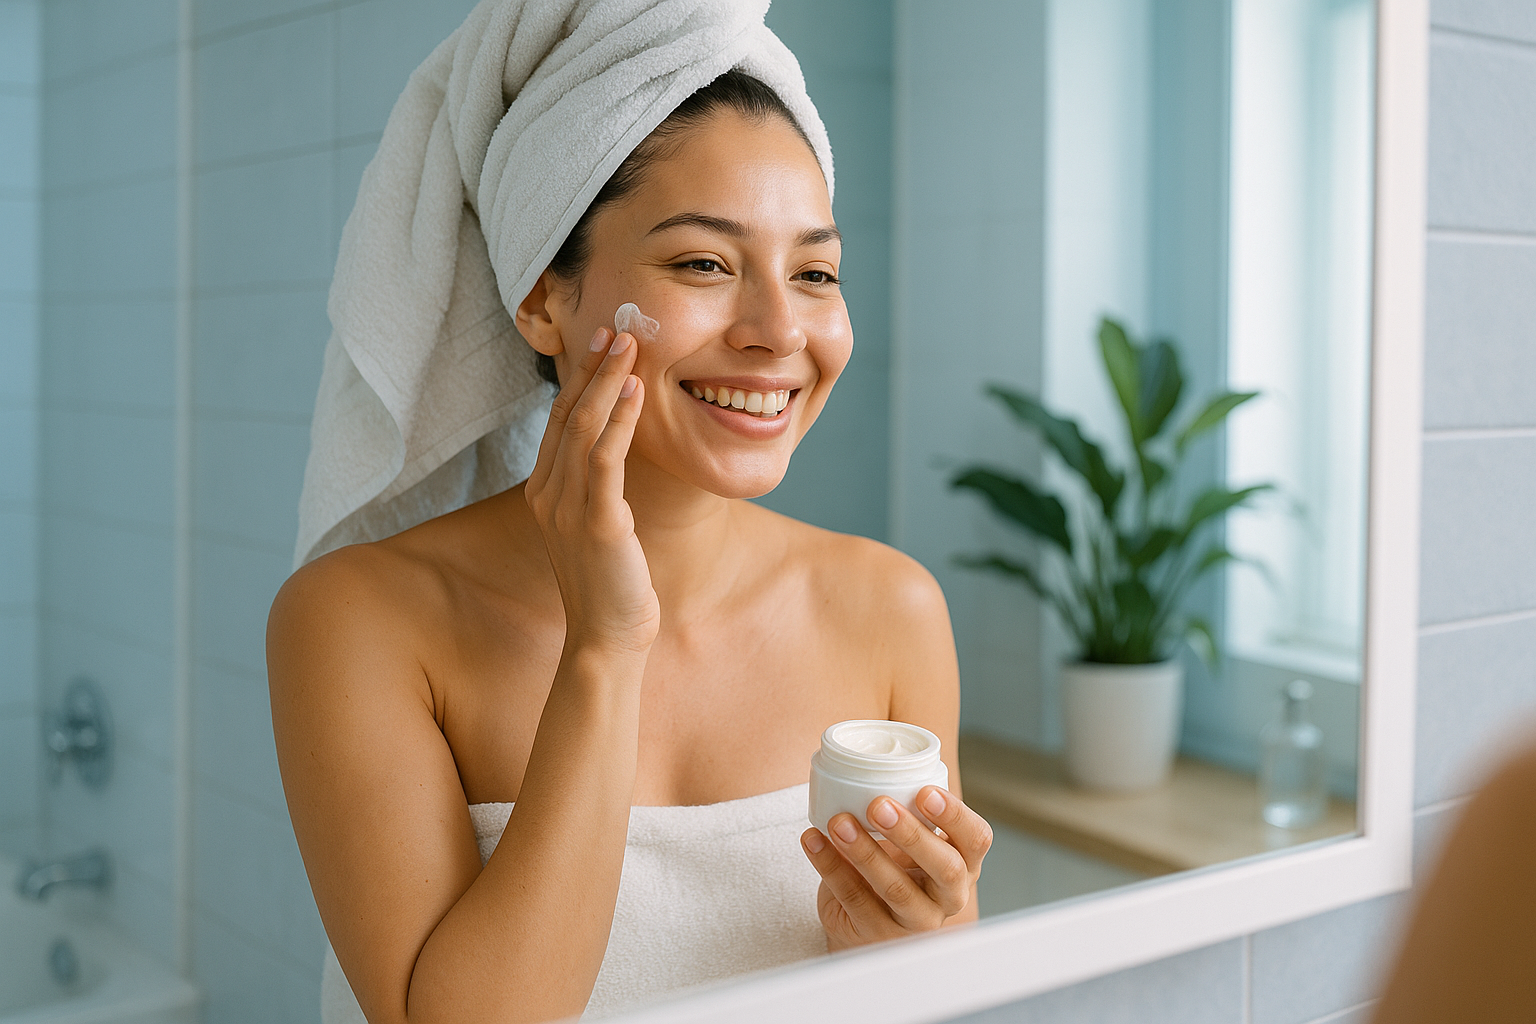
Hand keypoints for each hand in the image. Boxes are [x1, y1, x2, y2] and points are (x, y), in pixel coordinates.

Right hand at [524, 327, 658, 653]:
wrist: (606, 638)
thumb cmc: (610, 584)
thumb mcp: (599, 526)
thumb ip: (598, 488)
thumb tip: (621, 449)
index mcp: (544, 492)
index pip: (558, 421)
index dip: (578, 378)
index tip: (600, 343)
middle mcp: (547, 494)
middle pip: (565, 414)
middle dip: (591, 367)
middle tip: (617, 328)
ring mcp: (567, 507)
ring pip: (582, 427)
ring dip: (607, 381)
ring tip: (630, 345)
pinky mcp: (597, 522)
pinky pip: (604, 459)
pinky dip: (618, 420)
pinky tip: (636, 392)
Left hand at [800, 786, 992, 950]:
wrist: (863, 922)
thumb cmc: (893, 867)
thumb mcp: (909, 842)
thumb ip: (905, 810)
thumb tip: (869, 761)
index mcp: (964, 864)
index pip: (977, 840)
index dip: (955, 816)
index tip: (926, 791)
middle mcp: (949, 896)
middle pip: (944, 868)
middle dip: (910, 834)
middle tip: (878, 805)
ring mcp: (915, 921)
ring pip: (896, 889)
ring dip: (864, 851)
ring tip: (838, 821)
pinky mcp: (877, 934)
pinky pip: (853, 898)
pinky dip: (829, 865)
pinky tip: (813, 839)